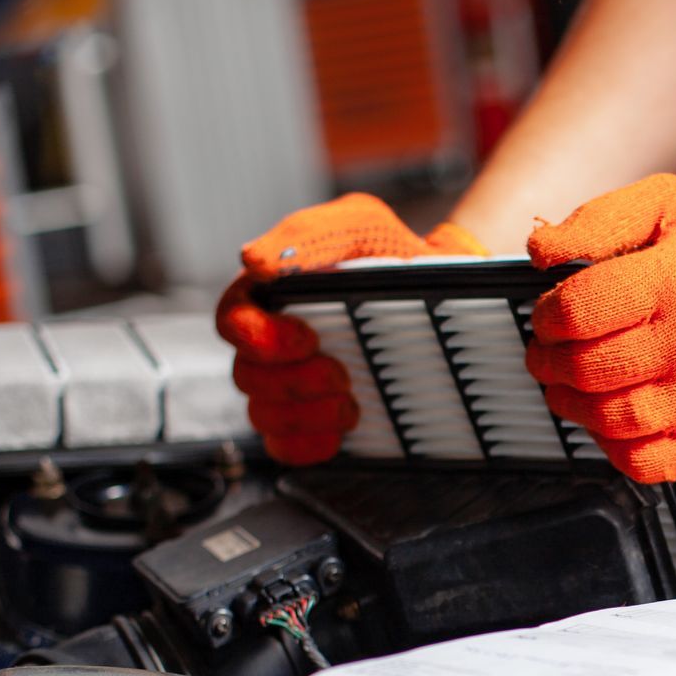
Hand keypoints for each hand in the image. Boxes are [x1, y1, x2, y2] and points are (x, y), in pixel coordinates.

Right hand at [215, 194, 484, 463]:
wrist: (444, 292)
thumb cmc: (393, 254)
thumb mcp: (360, 226)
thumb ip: (311, 234)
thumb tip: (254, 259)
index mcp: (270, 297)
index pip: (232, 323)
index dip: (260, 338)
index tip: (308, 338)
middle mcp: (272, 343)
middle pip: (246, 377)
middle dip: (293, 382)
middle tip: (341, 374)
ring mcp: (290, 386)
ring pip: (263, 416)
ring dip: (305, 414)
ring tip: (351, 402)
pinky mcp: (314, 421)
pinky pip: (286, 449)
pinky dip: (310, 446)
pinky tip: (342, 431)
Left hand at [526, 174, 675, 482]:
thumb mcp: (667, 207)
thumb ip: (598, 219)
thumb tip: (542, 249)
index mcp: (675, 279)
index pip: (576, 311)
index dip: (545, 318)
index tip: (549, 318)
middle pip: (585, 369)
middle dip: (550, 363)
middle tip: (552, 355)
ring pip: (608, 419)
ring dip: (573, 406)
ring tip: (573, 387)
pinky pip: (641, 462)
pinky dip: (612, 445)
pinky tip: (614, 418)